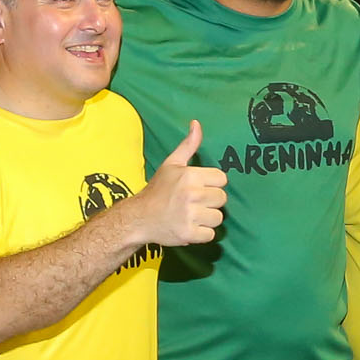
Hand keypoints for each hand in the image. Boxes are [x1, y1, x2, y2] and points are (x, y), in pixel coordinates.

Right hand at [124, 122, 226, 248]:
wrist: (138, 218)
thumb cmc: (157, 190)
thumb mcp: (171, 164)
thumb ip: (188, 145)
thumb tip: (197, 123)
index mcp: (190, 176)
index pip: (222, 179)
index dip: (212, 184)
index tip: (198, 188)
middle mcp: (191, 194)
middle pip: (222, 199)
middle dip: (210, 202)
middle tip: (193, 203)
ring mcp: (190, 215)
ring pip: (218, 218)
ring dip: (207, 219)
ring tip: (191, 216)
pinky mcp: (189, 234)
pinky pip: (211, 235)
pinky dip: (202, 234)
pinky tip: (189, 227)